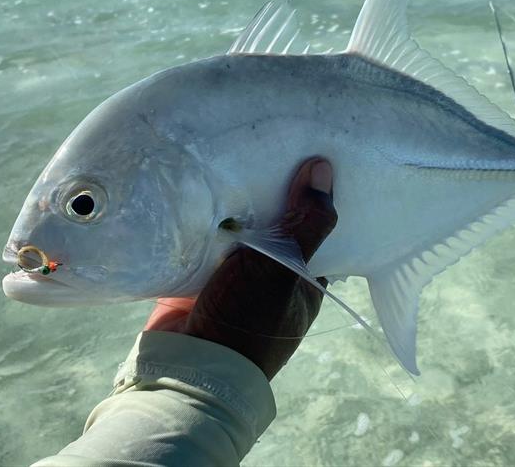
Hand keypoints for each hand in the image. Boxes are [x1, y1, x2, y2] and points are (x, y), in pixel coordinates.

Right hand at [145, 158, 336, 379]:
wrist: (189, 367)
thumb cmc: (249, 320)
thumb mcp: (284, 267)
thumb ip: (306, 222)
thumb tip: (324, 168)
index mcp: (303, 280)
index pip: (315, 230)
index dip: (312, 197)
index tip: (307, 157)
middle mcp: (271, 277)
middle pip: (275, 225)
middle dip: (269, 194)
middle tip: (265, 146)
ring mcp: (233, 278)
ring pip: (238, 231)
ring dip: (234, 204)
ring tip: (234, 153)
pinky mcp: (197, 278)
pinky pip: (203, 241)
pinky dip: (203, 220)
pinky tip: (201, 185)